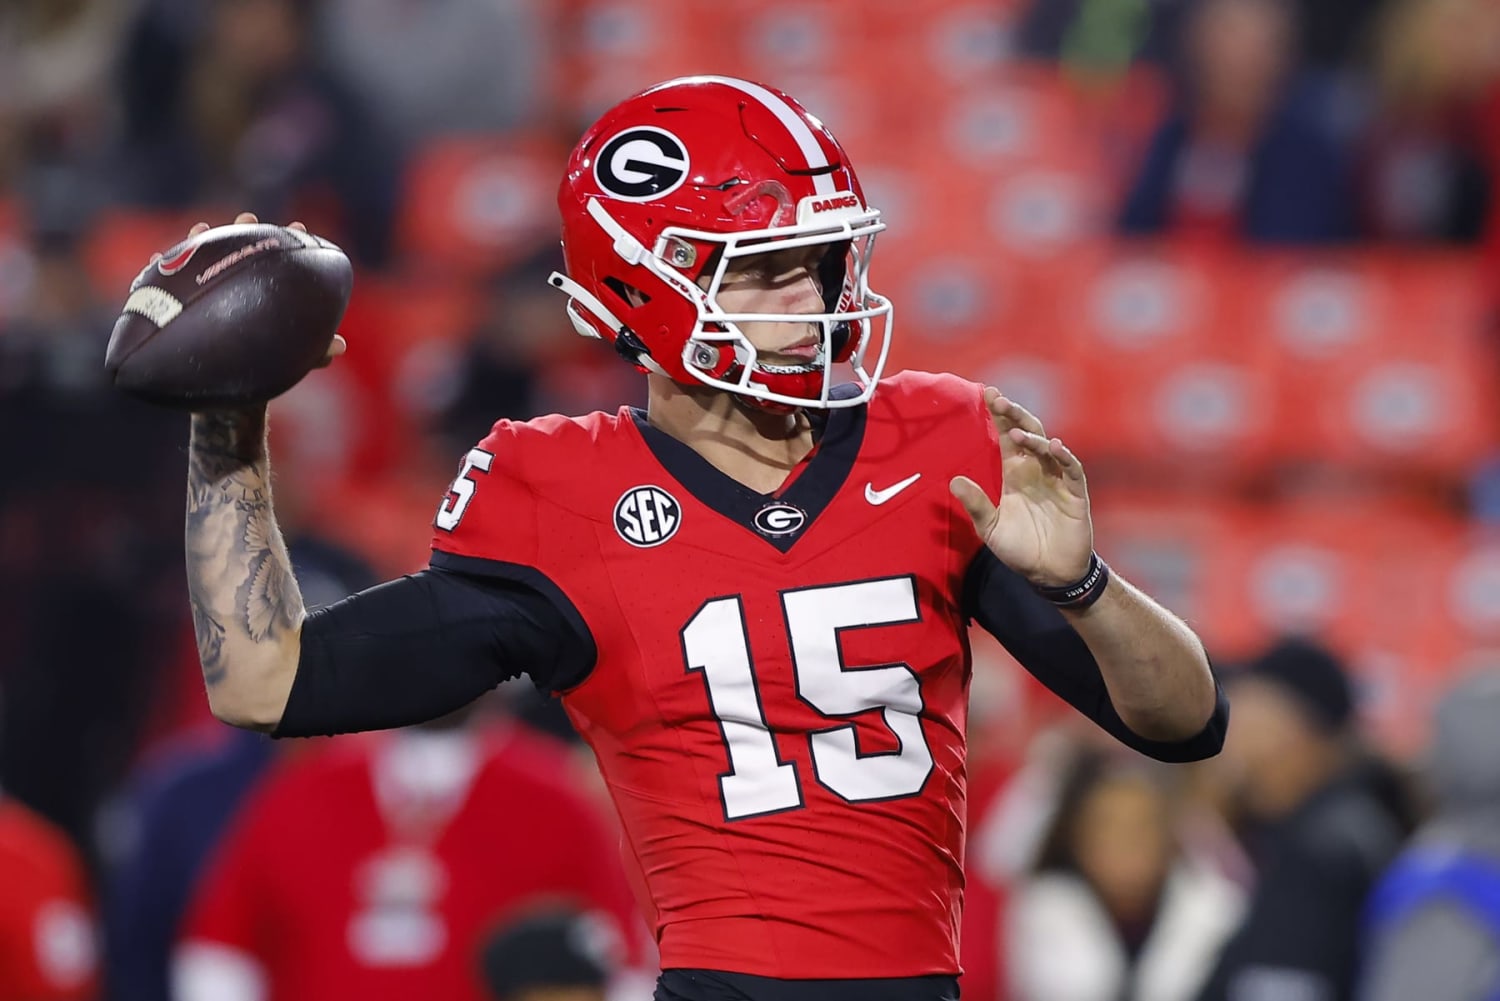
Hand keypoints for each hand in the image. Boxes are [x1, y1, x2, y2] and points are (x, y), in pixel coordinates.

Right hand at [154, 211, 347, 367]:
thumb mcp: (291, 359)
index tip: (298, 228)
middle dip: (244, 231)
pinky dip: (160, 270)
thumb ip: (314, 352)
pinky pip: (167, 285)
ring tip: (202, 228)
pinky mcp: (181, 304)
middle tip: (249, 219)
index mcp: (266, 292)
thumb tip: (340, 346)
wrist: (228, 391)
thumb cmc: (265, 368)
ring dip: (201, 241)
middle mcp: (238, 286)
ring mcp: (208, 291)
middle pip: (241, 251)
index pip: (280, 261)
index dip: (289, 242)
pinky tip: (154, 256)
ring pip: (203, 260)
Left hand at [950, 388, 1093, 587]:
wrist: (1049, 573)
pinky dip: (1063, 457)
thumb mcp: (989, 528)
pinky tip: (1054, 447)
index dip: (999, 417)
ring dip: (1034, 438)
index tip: (987, 394)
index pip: (1007, 438)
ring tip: (1018, 433)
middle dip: (1014, 416)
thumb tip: (953, 481)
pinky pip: (1071, 469)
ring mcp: (1057, 479)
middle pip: (1027, 434)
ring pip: (1048, 447)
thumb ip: (975, 504)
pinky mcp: (1074, 493)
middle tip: (999, 399)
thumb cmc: (1020, 549)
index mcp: (1015, 474)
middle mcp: (1036, 471)